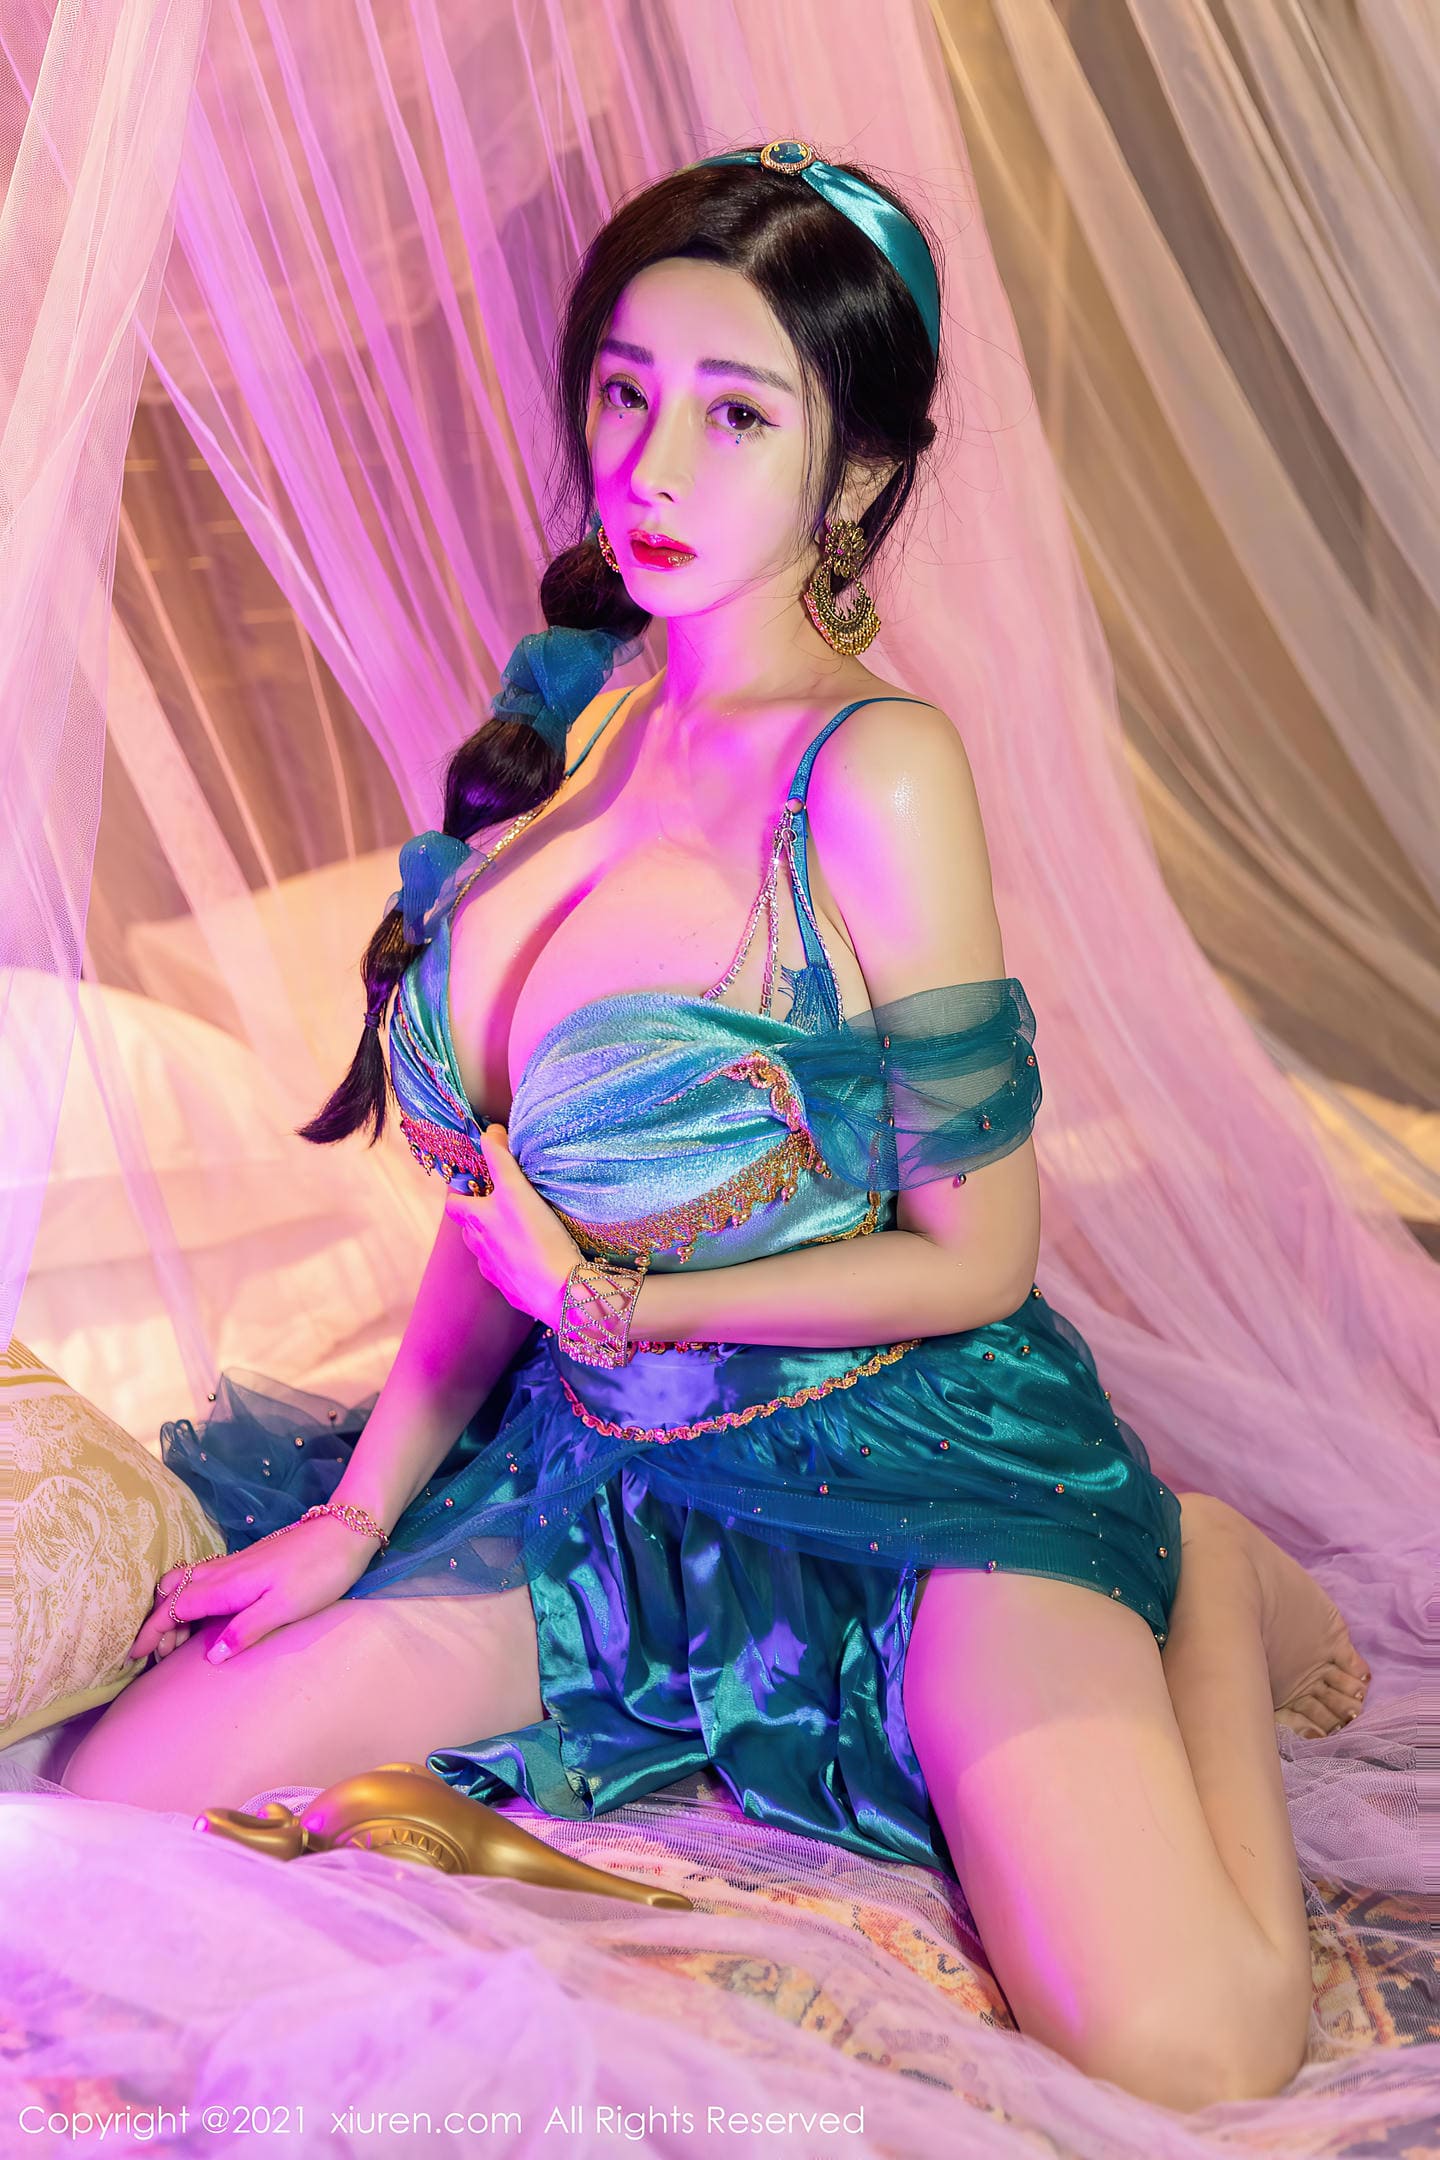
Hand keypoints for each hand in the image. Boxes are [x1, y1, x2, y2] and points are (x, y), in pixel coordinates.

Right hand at [127, 1515, 380, 1666]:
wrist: (344, 1532)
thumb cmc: (320, 1572)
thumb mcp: (285, 1608)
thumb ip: (245, 1631)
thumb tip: (209, 1657)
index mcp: (227, 1585)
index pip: (174, 1609)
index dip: (152, 1633)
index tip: (134, 1656)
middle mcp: (223, 1571)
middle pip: (171, 1593)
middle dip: (156, 1623)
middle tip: (160, 1657)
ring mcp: (233, 1564)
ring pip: (184, 1583)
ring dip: (172, 1610)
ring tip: (178, 1643)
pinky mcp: (246, 1563)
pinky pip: (202, 1579)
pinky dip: (189, 1599)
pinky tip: (203, 1616)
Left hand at [443, 1123, 581, 1328]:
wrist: (559, 1289)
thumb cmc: (539, 1236)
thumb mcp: (518, 1190)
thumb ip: (501, 1159)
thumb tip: (490, 1131)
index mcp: (478, 1221)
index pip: (453, 1203)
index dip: (459, 1191)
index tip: (474, 1182)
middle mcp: (480, 1245)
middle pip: (468, 1228)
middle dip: (478, 1216)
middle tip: (499, 1203)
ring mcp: (494, 1270)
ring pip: (484, 1250)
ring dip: (492, 1239)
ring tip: (514, 1230)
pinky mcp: (510, 1288)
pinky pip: (502, 1272)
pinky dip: (509, 1263)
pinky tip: (527, 1259)